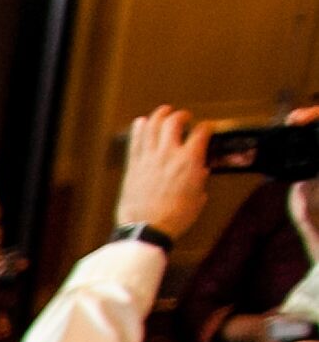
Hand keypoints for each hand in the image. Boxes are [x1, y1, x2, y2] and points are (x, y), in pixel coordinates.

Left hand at [117, 106, 211, 241]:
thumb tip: (201, 171)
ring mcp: (148, 159)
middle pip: (174, 122)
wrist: (147, 229)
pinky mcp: (133, 167)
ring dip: (159, 115)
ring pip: (152, 126)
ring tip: (163, 112)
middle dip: (181, 115)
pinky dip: (138, 129)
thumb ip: (199, 180)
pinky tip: (141, 123)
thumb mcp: (197, 198)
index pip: (201, 132)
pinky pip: (134, 142)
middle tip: (184, 117)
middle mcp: (168, 154)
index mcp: (190, 160)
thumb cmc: (174, 218)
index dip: (207, 127)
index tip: (207, 128)